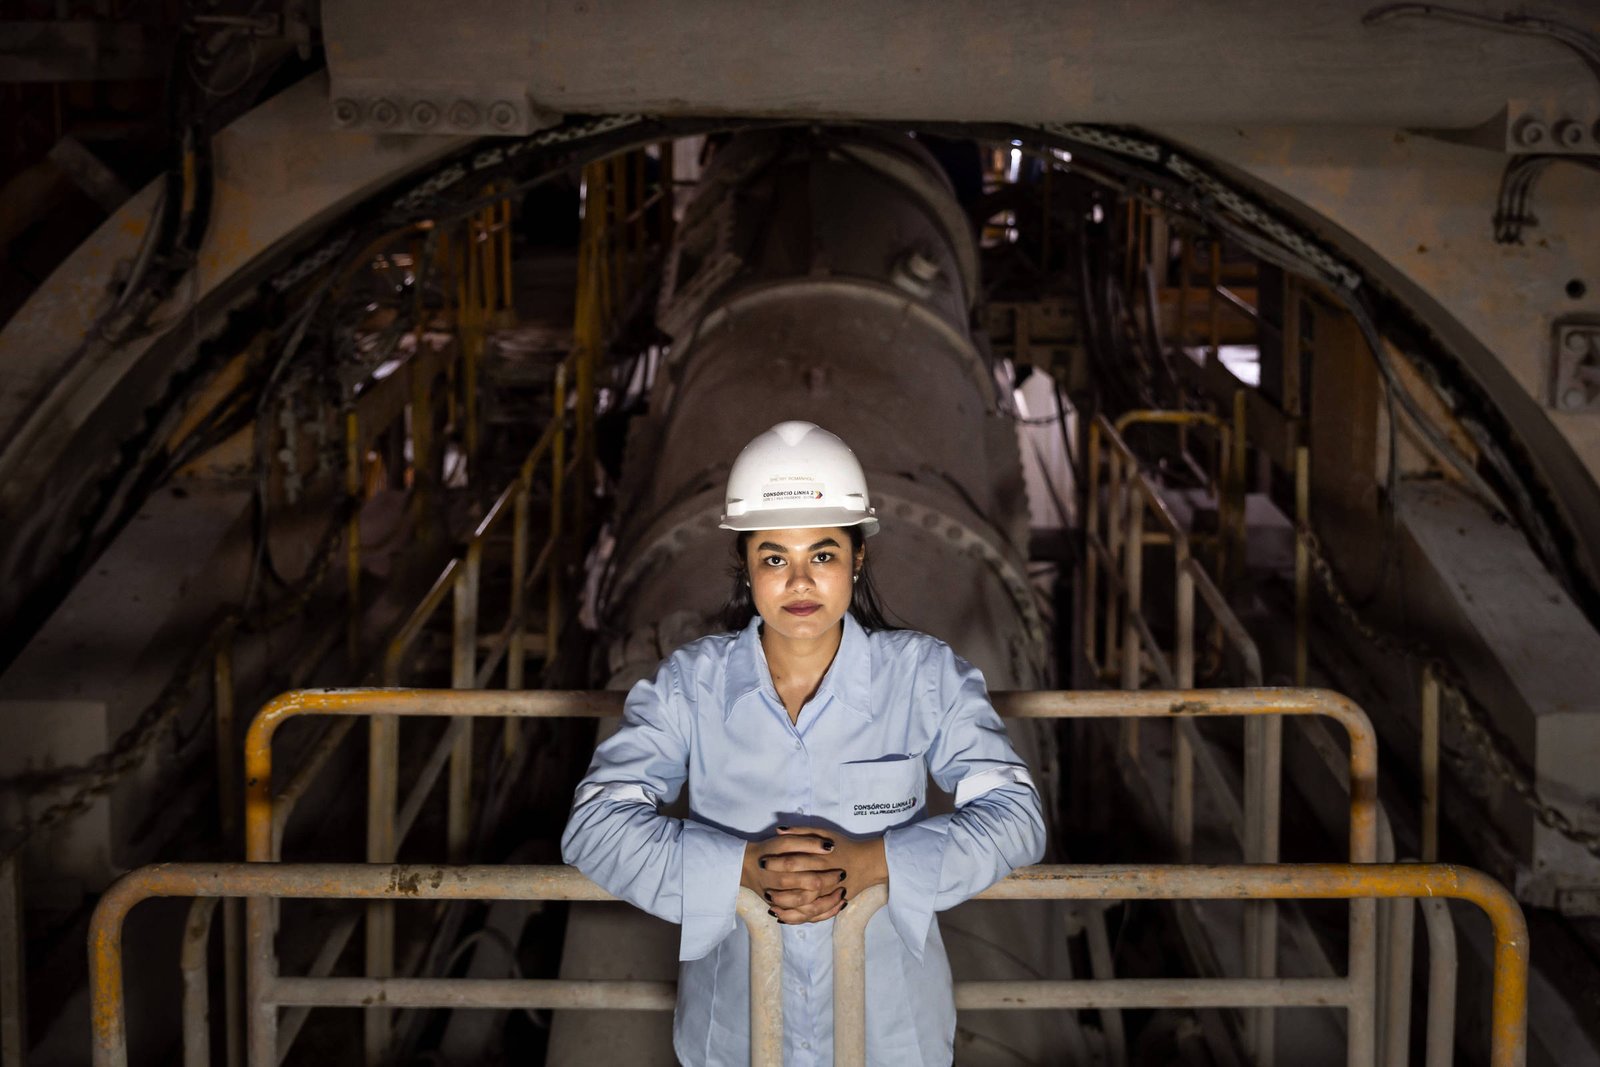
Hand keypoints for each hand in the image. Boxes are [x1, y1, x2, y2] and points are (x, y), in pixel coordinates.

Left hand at [741, 826, 888, 924]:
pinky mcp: (830, 905)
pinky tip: (780, 915)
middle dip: (776, 886)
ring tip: (768, 901)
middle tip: (762, 884)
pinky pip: (811, 916)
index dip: (776, 863)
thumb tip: (779, 830)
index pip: (793, 862)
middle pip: (795, 885)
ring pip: (801, 906)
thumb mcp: (824, 832)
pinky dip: (794, 918)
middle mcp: (824, 878)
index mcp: (820, 859)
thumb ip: (802, 831)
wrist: (868, 862)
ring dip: (783, 905)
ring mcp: (828, 895)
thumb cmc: (844, 845)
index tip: (762, 862)